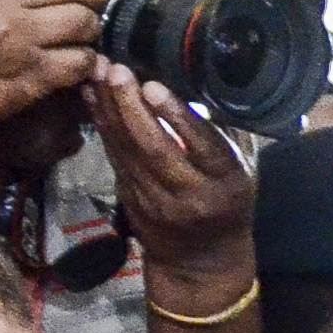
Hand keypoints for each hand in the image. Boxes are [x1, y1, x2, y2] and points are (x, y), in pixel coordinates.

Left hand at [89, 66, 253, 279]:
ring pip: (126, 149)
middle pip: (154, 147)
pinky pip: (113, 155)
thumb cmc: (227, 206)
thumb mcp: (241, 174)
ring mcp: (153, 199)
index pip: (203, 147)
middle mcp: (188, 193)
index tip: (154, 86)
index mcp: (225, 185)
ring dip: (108, 109)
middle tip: (116, 70)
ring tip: (97, 72)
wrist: (200, 262)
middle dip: (131, 106)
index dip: (177, 117)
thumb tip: (198, 86)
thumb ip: (222, 138)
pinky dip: (101, 124)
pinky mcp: (128, 198)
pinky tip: (92, 97)